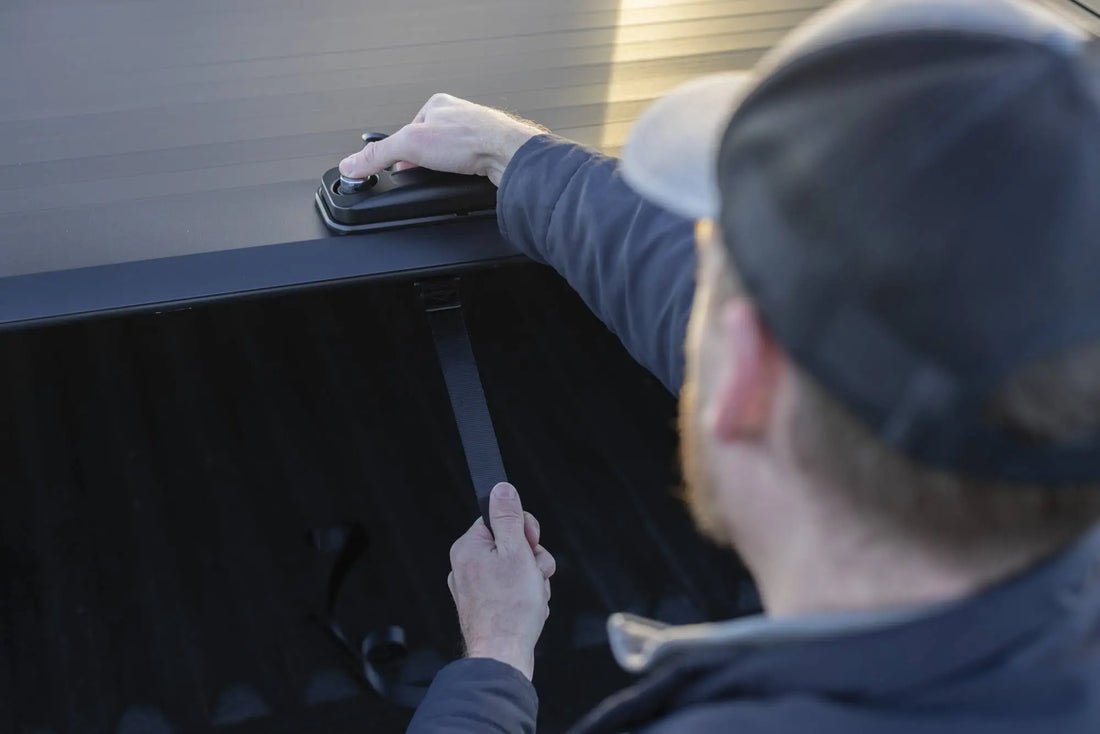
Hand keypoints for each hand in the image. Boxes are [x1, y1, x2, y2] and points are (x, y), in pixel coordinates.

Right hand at [339, 94, 545, 185]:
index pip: (408, 129)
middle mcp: (458, 115)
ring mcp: (475, 133)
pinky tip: (464, 177)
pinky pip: (468, 165)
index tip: (399, 167)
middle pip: (428, 144)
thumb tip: (351, 164)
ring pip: (450, 155)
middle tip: (426, 173)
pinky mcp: (488, 151)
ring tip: (448, 174)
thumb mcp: (411, 144)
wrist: (509, 153)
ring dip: (445, 168)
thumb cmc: (469, 139)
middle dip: (425, 161)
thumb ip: (378, 154)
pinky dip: (463, 174)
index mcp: (437, 104)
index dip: (402, 152)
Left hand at [447, 482, 555, 680]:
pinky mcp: (485, 606)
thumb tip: (501, 488)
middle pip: (511, 544)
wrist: (503, 656)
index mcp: (469, 547)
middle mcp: (466, 565)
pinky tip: (529, 609)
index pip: (501, 519)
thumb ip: (510, 518)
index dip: (524, 531)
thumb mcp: (516, 551)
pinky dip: (527, 596)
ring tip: (533, 596)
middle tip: (534, 574)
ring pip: (516, 568)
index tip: (531, 544)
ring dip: (533, 579)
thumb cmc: (510, 608)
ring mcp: (475, 588)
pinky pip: (513, 590)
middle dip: (532, 559)